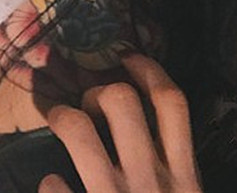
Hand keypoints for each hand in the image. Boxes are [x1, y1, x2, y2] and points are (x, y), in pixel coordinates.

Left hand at [39, 54, 201, 192]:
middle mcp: (153, 183)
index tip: (128, 57)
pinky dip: (50, 182)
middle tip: (89, 104)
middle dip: (98, 92)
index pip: (172, 102)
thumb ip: (175, 167)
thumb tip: (146, 124)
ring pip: (79, 131)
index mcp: (185, 178)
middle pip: (121, 100)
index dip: (148, 69)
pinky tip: (54, 183)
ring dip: (64, 119)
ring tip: (59, 122)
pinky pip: (55, 185)